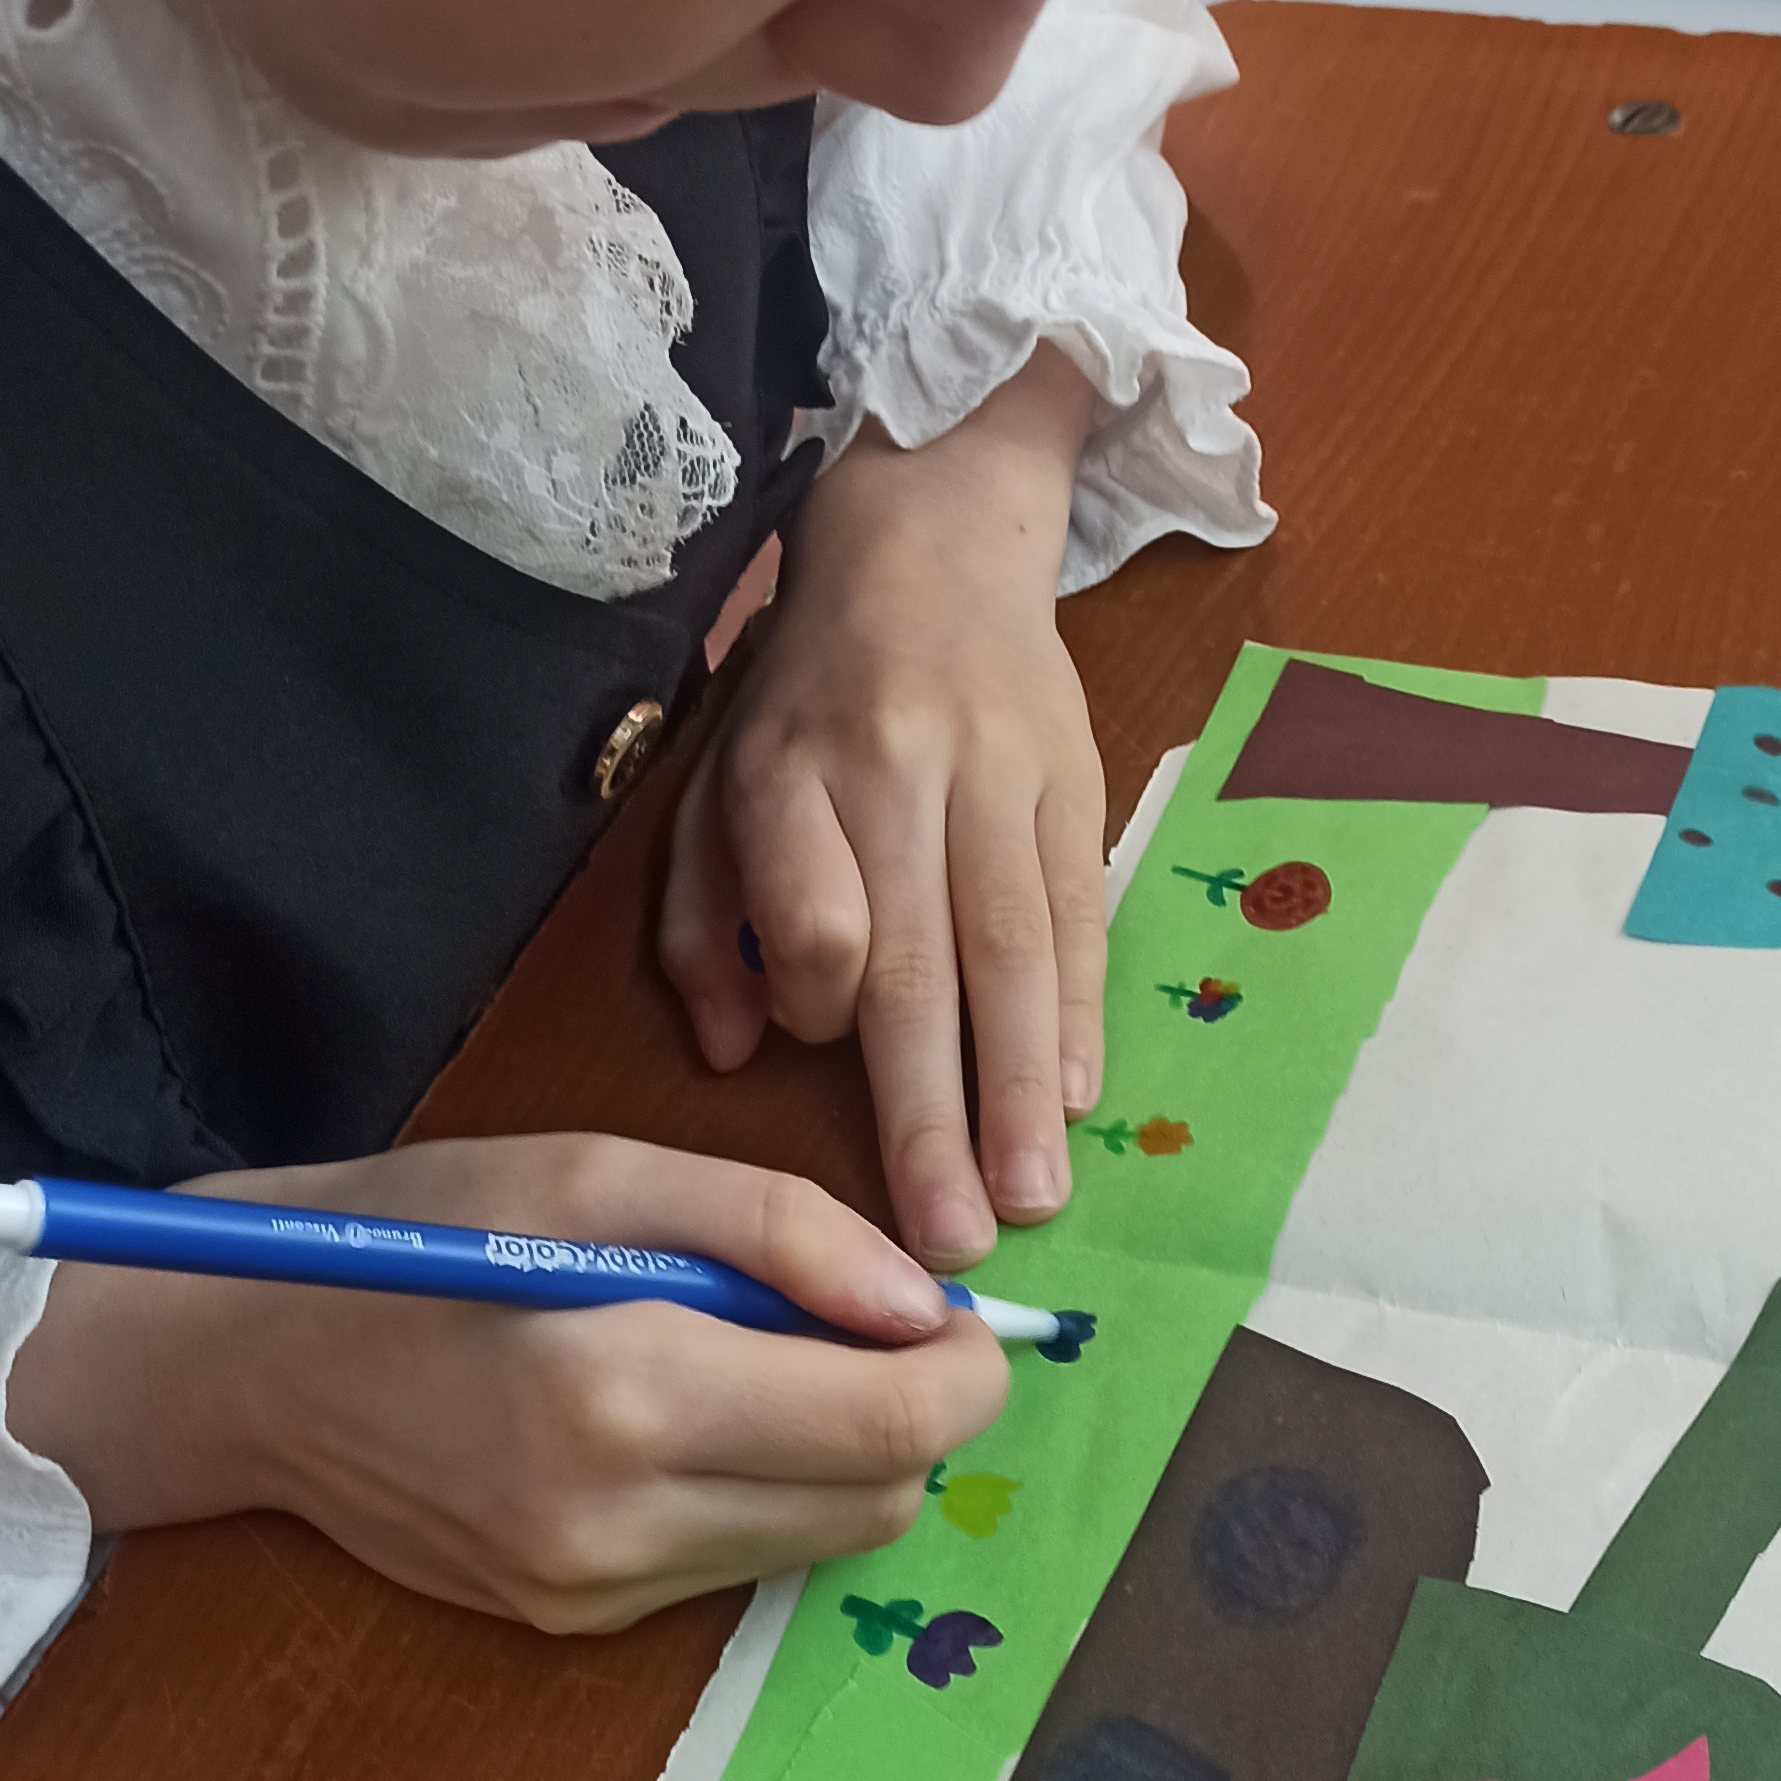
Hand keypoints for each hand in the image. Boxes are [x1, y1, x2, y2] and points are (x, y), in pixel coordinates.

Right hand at [3, 1135, 1008, 1632]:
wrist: (249, 1364)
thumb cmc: (419, 1231)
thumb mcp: (598, 1172)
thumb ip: (780, 1230)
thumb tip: (927, 1307)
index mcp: (623, 1388)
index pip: (892, 1424)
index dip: (964, 1369)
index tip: (951, 1315)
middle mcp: (615, 1518)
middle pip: (882, 1499)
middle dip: (908, 1413)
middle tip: (852, 1324)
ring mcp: (591, 1589)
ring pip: (822, 1544)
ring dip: (837, 1457)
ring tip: (750, 1362)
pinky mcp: (573, 1623)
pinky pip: (737, 1565)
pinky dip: (756, 1493)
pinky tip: (682, 1420)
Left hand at [659, 349, 1106, 1268]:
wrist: (933, 541)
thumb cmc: (803, 694)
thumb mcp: (711, 782)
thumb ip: (701, 919)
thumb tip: (734, 1050)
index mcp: (790, 770)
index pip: (811, 915)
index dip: (817, 1003)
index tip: (820, 1056)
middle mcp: (896, 773)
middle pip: (918, 959)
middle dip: (933, 1111)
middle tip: (952, 1238)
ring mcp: (999, 774)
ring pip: (1011, 948)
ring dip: (1021, 1088)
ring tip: (1031, 1197)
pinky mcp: (1077, 780)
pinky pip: (1079, 912)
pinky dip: (1078, 1012)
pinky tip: (1074, 1100)